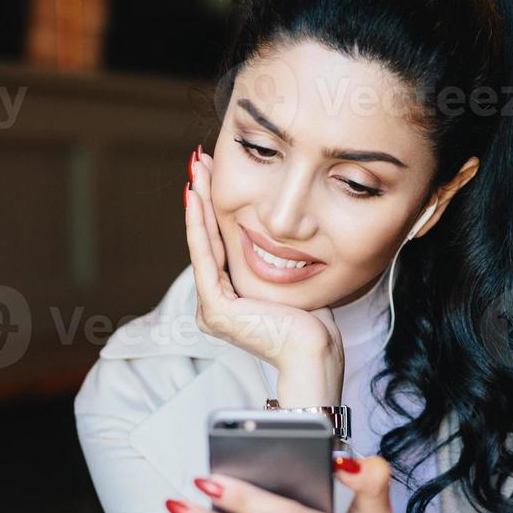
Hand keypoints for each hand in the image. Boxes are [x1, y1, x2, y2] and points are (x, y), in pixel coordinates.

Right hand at [184, 147, 343, 405]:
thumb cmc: (313, 323)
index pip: (220, 245)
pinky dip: (200, 226)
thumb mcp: (289, 280)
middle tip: (199, 162)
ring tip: (197, 171)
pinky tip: (197, 198)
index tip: (215, 176)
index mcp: (229, 302)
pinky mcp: (215, 310)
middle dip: (204, 198)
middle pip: (209, 241)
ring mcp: (211, 310)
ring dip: (200, 204)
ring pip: (204, 244)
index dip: (216, 209)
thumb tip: (277, 235)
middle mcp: (215, 306)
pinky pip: (206, 258)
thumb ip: (274, 261)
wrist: (315, 350)